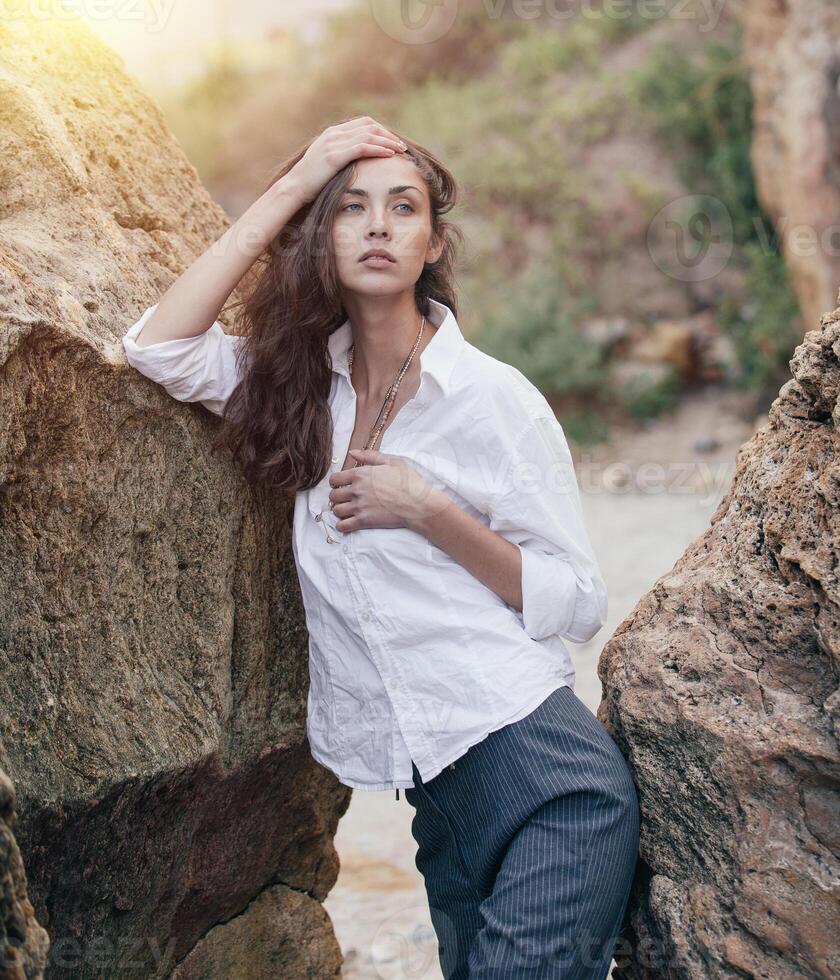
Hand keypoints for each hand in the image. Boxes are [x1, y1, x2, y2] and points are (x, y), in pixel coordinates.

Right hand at [288, 116, 407, 205]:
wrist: (294, 187)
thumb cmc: (311, 180)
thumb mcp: (326, 163)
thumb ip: (340, 155)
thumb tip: (357, 161)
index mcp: (332, 133)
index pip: (363, 123)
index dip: (381, 131)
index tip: (392, 142)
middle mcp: (334, 134)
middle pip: (369, 125)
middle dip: (388, 134)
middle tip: (401, 146)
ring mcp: (333, 143)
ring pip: (368, 135)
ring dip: (388, 141)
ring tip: (401, 150)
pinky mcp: (334, 156)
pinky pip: (362, 147)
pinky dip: (378, 149)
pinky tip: (389, 155)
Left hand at [327, 448, 444, 532]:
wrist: (418, 503)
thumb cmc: (408, 482)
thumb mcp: (392, 461)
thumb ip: (370, 456)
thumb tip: (352, 453)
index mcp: (360, 474)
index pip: (335, 479)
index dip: (336, 482)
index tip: (341, 485)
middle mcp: (356, 490)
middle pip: (333, 495)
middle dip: (337, 496)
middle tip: (345, 498)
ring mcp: (359, 507)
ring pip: (336, 510)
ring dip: (339, 510)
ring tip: (347, 510)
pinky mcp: (364, 521)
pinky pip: (343, 526)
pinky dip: (342, 525)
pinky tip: (348, 522)